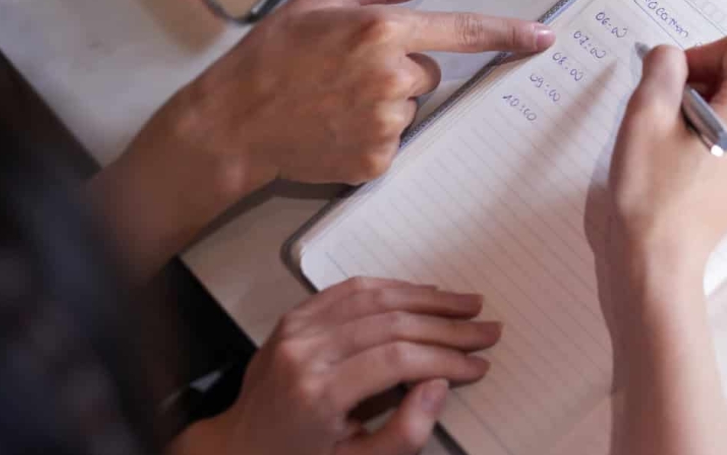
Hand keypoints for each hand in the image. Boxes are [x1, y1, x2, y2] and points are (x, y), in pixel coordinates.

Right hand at [129, 0, 553, 198]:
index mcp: (381, 31)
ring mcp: (386, 123)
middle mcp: (391, 76)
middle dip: (398, 69)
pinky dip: (371, 135)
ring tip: (333, 101)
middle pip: (428, 73)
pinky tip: (333, 127)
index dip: (508, 33)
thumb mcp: (319, 1)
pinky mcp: (378, 160)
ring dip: (384, 102)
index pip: (463, 30)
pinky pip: (394, 140)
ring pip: (410, 107)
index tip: (544, 37)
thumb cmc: (272, 54)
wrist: (233, 122)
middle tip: (347, 73)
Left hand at [175, 278, 499, 454]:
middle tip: (486, 331)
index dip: (445, 358)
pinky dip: (393, 287)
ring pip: (374, 298)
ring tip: (466, 305)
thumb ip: (403, 434)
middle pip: (391, 324)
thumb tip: (440, 384)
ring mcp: (296, 329)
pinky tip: (423, 294)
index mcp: (317, 395)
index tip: (478, 365)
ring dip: (427, 298)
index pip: (397, 359)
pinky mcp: (295, 317)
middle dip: (447, 327)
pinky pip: (350, 289)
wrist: (240, 448)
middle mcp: (304, 353)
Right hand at [607, 31, 726, 283]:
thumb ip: (663, 67)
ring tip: (665, 142)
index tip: (674, 84)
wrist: (658, 260)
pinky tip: (673, 159)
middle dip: (696, 81)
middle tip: (661, 115)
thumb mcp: (646, 113)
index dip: (703, 51)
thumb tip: (672, 57)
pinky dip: (700, 130)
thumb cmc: (651, 191)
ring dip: (693, 107)